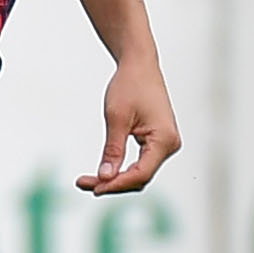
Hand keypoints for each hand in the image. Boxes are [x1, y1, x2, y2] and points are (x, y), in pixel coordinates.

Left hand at [82, 50, 180, 194]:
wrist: (139, 65)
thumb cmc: (129, 85)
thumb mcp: (117, 118)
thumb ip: (113, 150)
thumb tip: (105, 178)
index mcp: (164, 139)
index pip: (141, 174)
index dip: (116, 184)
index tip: (93, 187)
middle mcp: (170, 144)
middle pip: (140, 177)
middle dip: (112, 183)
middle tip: (83, 183)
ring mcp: (166, 144)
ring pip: (140, 173)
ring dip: (116, 179)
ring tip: (88, 180)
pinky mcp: (159, 142)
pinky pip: (141, 163)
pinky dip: (122, 169)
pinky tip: (104, 172)